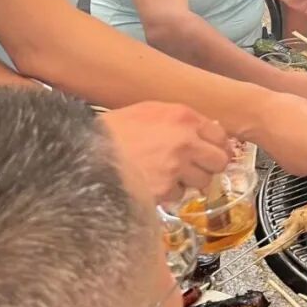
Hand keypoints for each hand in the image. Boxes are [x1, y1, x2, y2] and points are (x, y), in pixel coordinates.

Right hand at [99, 101, 231, 203]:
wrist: (85, 151)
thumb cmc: (115, 130)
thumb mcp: (150, 111)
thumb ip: (179, 120)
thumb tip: (203, 132)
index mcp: (183, 117)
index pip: (221, 135)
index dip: (217, 146)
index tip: (212, 152)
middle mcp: (185, 141)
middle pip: (220, 161)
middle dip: (210, 166)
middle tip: (196, 168)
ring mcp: (176, 167)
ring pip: (203, 181)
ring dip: (190, 182)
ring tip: (169, 175)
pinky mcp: (164, 189)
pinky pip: (179, 195)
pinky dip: (169, 193)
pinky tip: (154, 183)